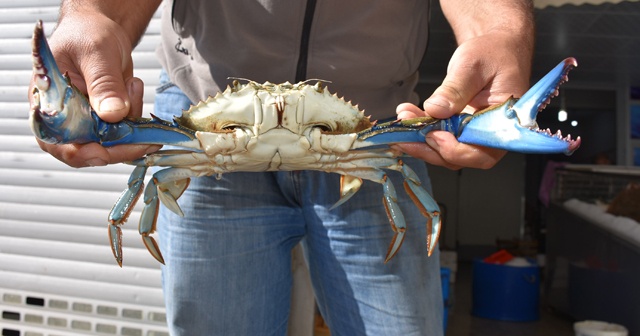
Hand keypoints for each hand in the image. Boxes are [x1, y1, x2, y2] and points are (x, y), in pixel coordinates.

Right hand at [29, 14, 158, 167]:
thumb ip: (104, 84)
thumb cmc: (88, 34)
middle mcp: (66, 117)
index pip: (57, 142)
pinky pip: (126, 133)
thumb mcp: (96, 54)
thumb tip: (112, 114)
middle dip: (120, 143)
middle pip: (89, 150)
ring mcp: (88, 121)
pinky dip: (136, 117)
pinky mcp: (107, 121)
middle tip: (146, 134)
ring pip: (113, 144)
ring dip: (131, 124)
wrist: (102, 29)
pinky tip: (133, 86)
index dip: (81, 153)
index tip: (106, 152)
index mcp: (49, 102)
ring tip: (131, 84)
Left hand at [395, 31, 531, 169]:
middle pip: (460, 157)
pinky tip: (408, 115)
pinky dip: (421, 130)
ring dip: (420, 140)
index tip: (434, 136)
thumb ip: (456, 89)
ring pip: (445, 151)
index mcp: (505, 122)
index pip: (483, 152)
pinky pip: (439, 138)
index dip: (456, 151)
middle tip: (406, 132)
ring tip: (404, 117)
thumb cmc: (493, 53)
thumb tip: (435, 110)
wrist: (494, 48)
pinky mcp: (458, 129)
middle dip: (429, 148)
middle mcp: (489, 134)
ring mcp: (472, 133)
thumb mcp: (473, 66)